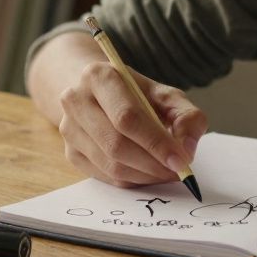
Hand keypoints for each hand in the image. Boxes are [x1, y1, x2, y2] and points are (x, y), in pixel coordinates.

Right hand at [56, 61, 207, 187]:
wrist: (97, 93)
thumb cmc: (135, 94)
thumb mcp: (165, 94)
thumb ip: (186, 115)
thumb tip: (188, 148)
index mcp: (99, 76)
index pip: (127, 116)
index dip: (156, 142)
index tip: (181, 160)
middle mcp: (76, 100)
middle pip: (116, 144)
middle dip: (152, 163)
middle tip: (178, 171)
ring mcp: (69, 129)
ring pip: (111, 165)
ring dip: (145, 175)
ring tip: (166, 172)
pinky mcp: (70, 152)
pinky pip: (105, 177)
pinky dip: (132, 180)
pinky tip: (148, 172)